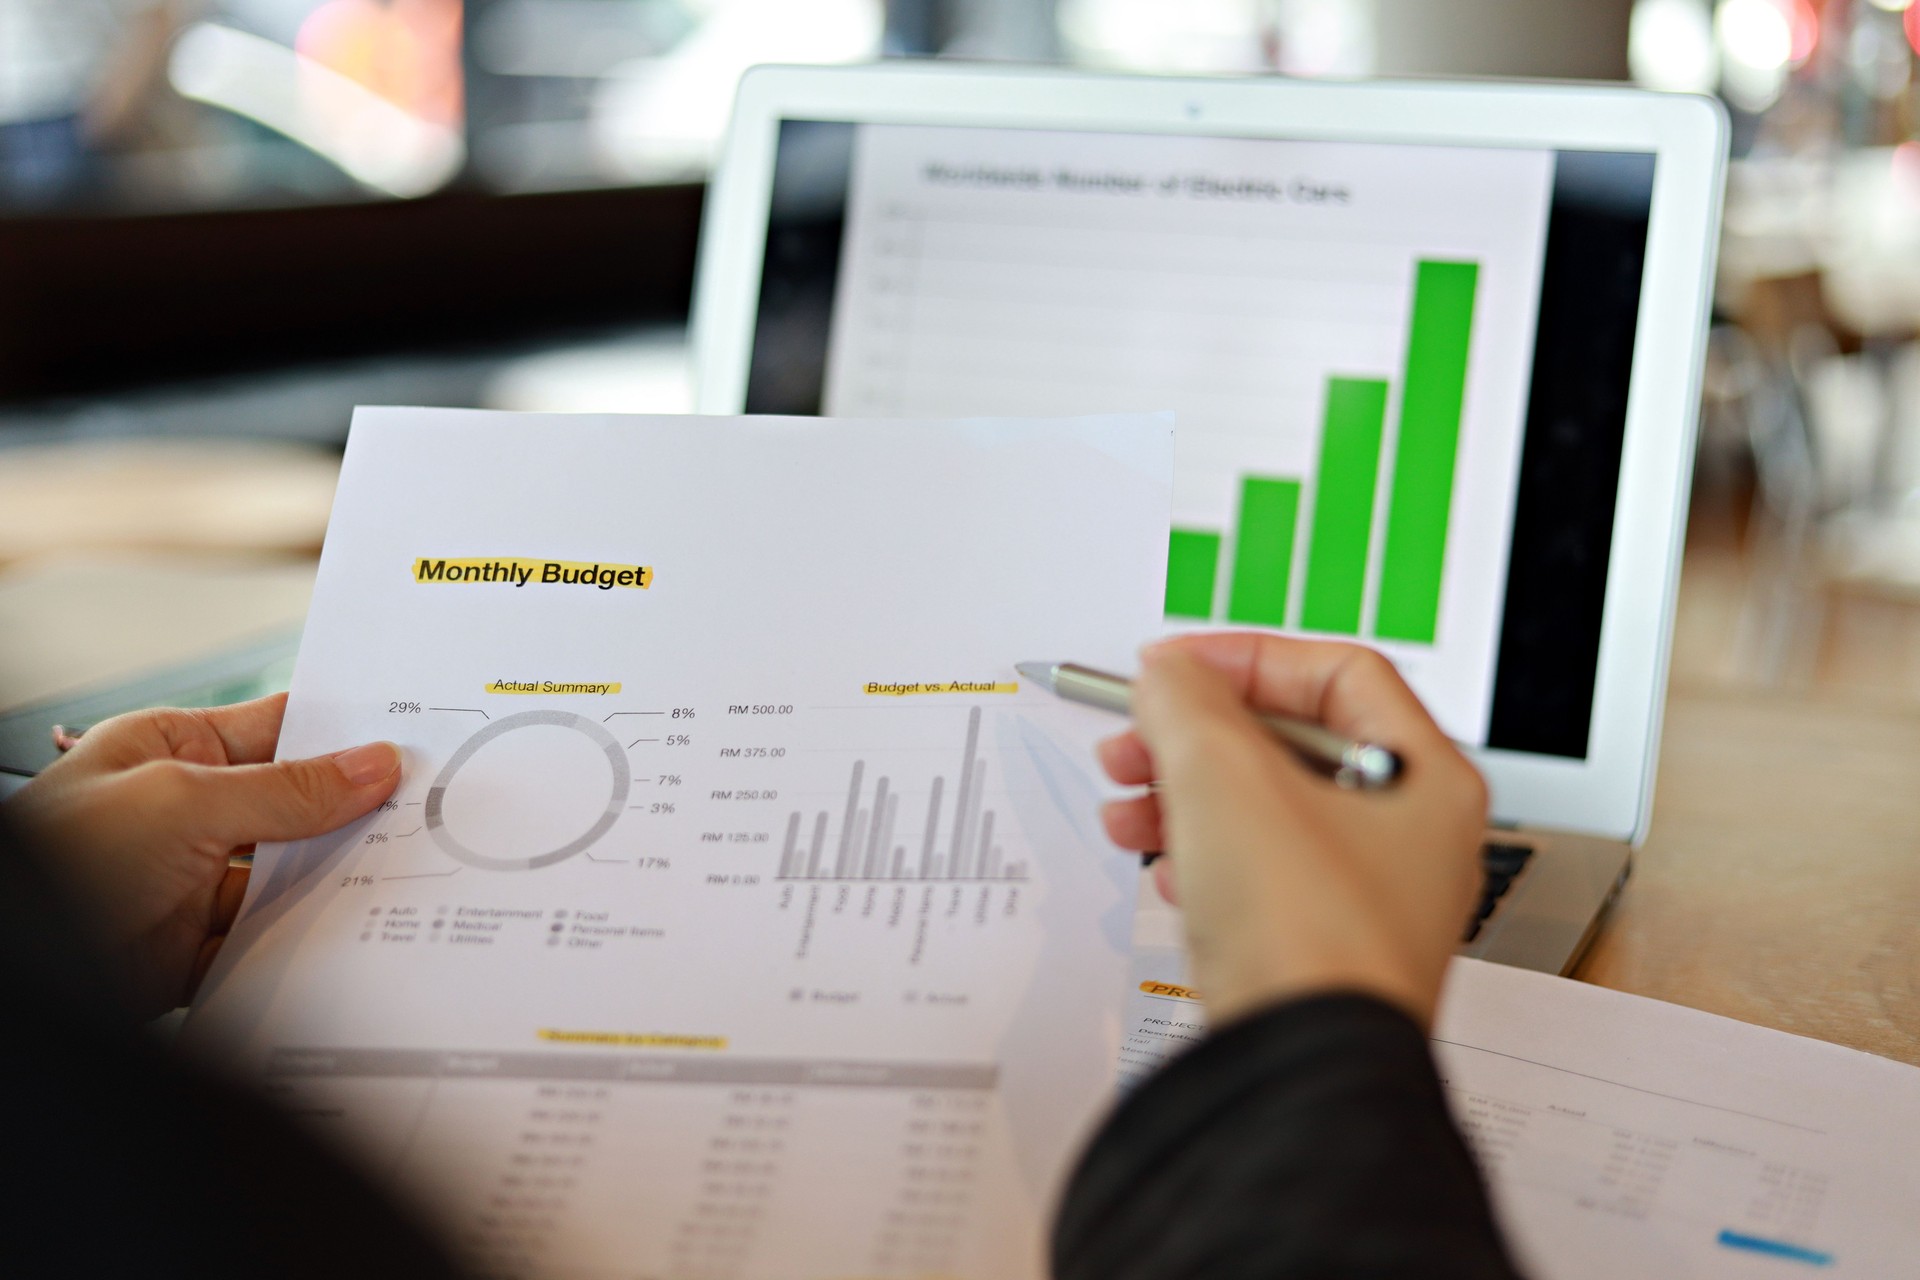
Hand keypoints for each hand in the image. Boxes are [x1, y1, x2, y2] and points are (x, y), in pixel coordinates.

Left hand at [7, 695, 399, 1015]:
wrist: (16, 970)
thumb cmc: (55, 863)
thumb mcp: (181, 802)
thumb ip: (286, 791)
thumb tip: (372, 766)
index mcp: (170, 751)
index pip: (279, 729)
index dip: (344, 732)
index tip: (414, 737)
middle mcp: (185, 813)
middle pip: (296, 809)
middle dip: (355, 814)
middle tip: (428, 811)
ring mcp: (192, 884)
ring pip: (291, 879)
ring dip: (336, 882)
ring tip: (404, 875)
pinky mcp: (197, 950)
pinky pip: (271, 942)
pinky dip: (307, 943)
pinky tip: (352, 934)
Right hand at [1099, 634, 1487, 1028]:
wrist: (1302, 1069)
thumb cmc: (1305, 934)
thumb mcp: (1225, 777)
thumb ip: (1186, 703)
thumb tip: (1167, 676)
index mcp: (1426, 778)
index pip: (1338, 672)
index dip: (1247, 658)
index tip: (1176, 669)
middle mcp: (1411, 836)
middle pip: (1294, 744)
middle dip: (1198, 735)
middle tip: (1136, 738)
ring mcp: (1368, 898)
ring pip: (1267, 811)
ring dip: (1186, 795)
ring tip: (1127, 807)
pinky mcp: (1321, 950)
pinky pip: (1259, 875)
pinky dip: (1204, 857)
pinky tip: (1169, 871)